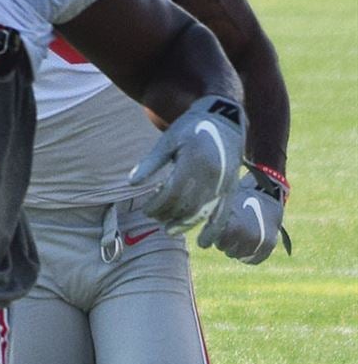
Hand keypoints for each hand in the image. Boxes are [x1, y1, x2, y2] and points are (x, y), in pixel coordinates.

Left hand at [129, 95, 245, 235]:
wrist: (224, 120)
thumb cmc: (190, 129)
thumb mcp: (168, 141)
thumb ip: (151, 163)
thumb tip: (131, 183)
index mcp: (193, 162)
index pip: (171, 193)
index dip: (157, 205)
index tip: (146, 209)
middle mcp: (211, 175)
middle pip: (185, 206)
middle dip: (167, 215)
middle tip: (155, 217)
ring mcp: (224, 184)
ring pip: (202, 213)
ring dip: (184, 224)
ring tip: (169, 229)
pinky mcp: (232, 189)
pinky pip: (224, 214)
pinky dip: (214, 229)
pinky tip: (205, 243)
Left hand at [197, 170, 289, 263]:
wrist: (267, 196)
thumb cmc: (239, 198)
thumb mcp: (223, 203)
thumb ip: (209, 216)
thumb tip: (182, 222)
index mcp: (231, 225)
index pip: (207, 242)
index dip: (205, 239)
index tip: (204, 239)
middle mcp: (245, 236)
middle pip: (222, 248)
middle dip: (223, 240)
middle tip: (229, 228)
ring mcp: (258, 243)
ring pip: (236, 255)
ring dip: (235, 247)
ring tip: (240, 232)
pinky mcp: (268, 248)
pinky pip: (251, 260)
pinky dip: (248, 254)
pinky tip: (248, 241)